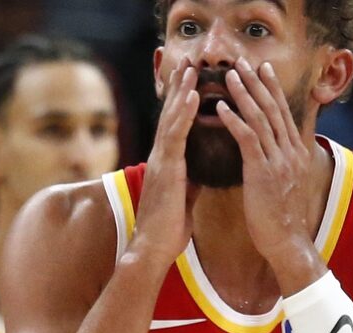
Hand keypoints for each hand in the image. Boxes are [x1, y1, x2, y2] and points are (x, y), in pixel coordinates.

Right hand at [127, 62, 198, 267]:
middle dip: (180, 87)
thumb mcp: (184, 200)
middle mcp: (161, 157)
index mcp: (167, 164)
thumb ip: (190, 182)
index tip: (191, 81)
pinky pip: (176, 135)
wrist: (152, 250)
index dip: (181, 102)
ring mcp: (161, 161)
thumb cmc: (167, 231)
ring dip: (182, 90)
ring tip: (192, 67)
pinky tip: (192, 95)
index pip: (175, 126)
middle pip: (171, 114)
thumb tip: (199, 174)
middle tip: (189, 61)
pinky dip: (183, 113)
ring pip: (172, 118)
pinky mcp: (166, 169)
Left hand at [217, 59, 325, 292]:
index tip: (262, 71)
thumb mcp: (286, 185)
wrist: (287, 243)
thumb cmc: (281, 220)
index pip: (283, 114)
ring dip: (243, 94)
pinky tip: (221, 108)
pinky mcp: (263, 173)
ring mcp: (278, 161)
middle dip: (257, 83)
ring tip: (228, 76)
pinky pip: (248, 140)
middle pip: (273, 109)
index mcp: (296, 153)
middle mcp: (290, 152)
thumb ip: (280, 164)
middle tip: (244, 62)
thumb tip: (275, 153)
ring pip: (260, 119)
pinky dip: (234, 121)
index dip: (271, 91)